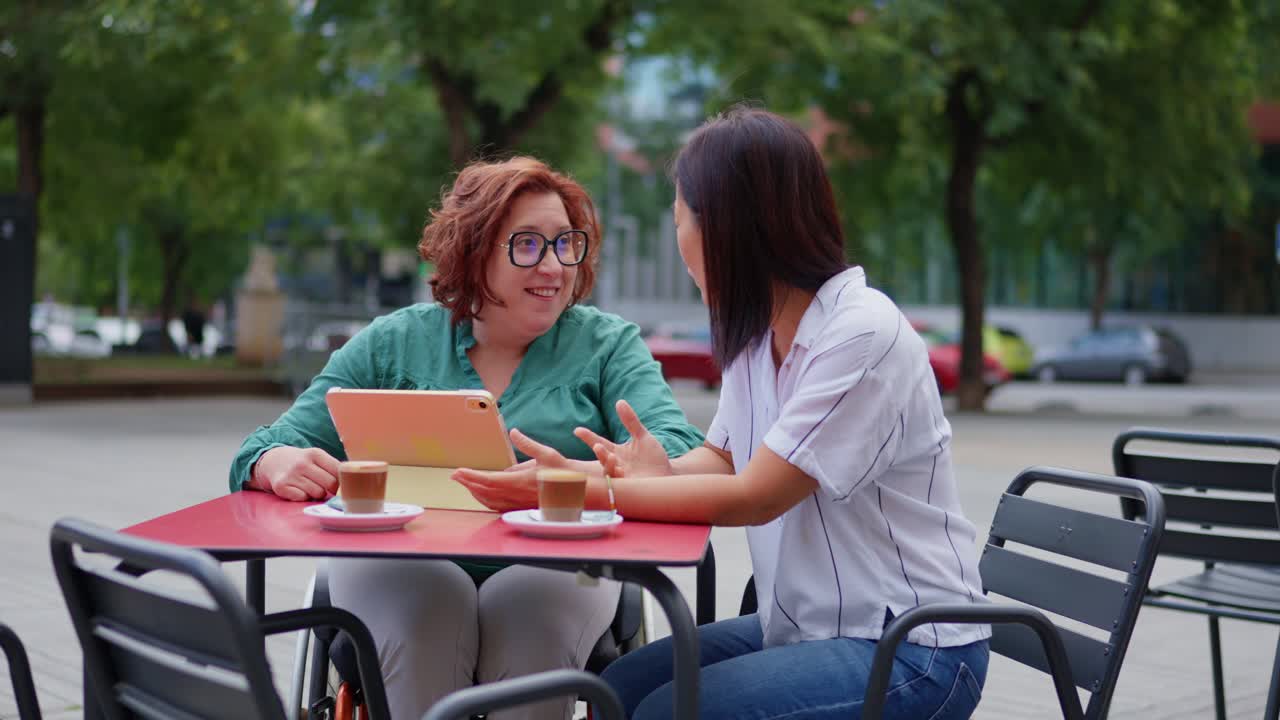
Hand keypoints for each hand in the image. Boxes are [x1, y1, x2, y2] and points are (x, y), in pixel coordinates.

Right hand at [252, 446, 339, 500]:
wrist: (272, 461)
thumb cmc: (302, 462)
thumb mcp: (317, 458)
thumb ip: (333, 467)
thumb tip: (352, 483)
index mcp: (316, 453)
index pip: (339, 470)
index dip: (343, 480)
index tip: (341, 484)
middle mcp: (303, 463)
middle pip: (331, 484)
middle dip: (331, 489)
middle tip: (325, 487)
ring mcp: (291, 475)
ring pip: (318, 493)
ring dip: (316, 494)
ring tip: (309, 487)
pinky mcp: (281, 486)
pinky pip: (303, 498)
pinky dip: (303, 498)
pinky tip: (298, 490)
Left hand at [452, 430, 595, 511]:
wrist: (579, 493)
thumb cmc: (564, 473)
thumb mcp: (547, 453)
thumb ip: (527, 443)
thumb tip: (513, 432)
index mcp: (520, 481)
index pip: (488, 479)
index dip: (471, 476)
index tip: (458, 471)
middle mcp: (516, 495)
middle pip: (484, 491)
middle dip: (468, 483)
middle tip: (456, 476)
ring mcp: (518, 503)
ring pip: (489, 501)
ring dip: (475, 492)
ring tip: (466, 483)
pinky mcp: (522, 507)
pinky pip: (498, 507)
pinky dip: (486, 501)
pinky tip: (483, 496)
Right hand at [575, 400, 673, 478]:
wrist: (669, 476)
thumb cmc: (653, 458)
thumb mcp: (642, 437)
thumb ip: (631, 421)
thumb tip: (619, 401)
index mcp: (617, 453)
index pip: (599, 443)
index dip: (588, 437)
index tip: (577, 430)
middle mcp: (616, 465)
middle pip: (602, 459)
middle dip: (599, 453)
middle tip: (598, 446)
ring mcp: (622, 477)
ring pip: (608, 472)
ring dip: (608, 464)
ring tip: (612, 456)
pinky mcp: (629, 487)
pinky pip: (619, 484)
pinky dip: (618, 477)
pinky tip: (622, 471)